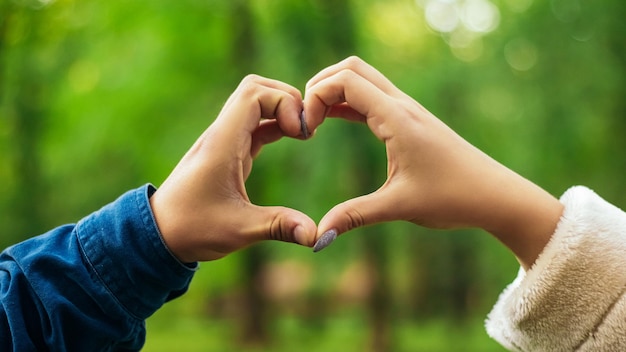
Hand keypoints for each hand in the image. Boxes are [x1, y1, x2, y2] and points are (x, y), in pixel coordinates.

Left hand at [149, 75, 316, 262]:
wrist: (159, 233)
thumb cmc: (192, 228)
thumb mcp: (239, 229)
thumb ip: (279, 226)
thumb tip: (316, 235)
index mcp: (222, 144)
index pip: (254, 93)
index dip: (284, 102)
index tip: (301, 133)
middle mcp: (222, 135)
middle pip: (256, 88)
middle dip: (287, 99)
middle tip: (307, 128)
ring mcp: (224, 141)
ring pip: (255, 103)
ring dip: (282, 109)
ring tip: (304, 134)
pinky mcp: (228, 152)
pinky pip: (255, 123)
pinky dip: (276, 123)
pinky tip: (294, 137)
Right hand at [303, 57, 562, 268]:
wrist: (496, 195)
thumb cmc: (453, 198)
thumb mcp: (398, 207)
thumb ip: (354, 217)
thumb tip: (317, 239)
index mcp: (397, 119)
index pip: (346, 81)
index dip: (316, 96)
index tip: (306, 130)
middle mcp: (402, 106)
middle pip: (351, 68)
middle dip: (320, 85)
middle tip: (305, 120)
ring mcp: (407, 110)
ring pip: (363, 79)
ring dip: (334, 92)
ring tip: (314, 123)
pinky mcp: (410, 121)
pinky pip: (372, 98)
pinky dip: (348, 103)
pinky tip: (334, 122)